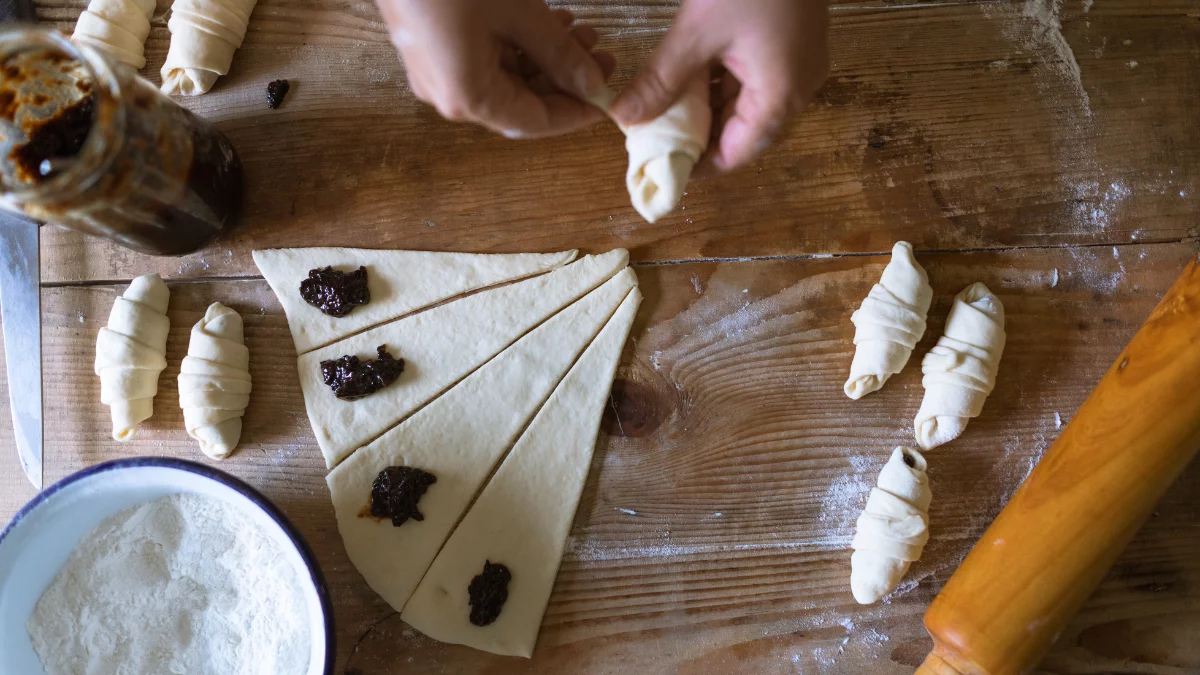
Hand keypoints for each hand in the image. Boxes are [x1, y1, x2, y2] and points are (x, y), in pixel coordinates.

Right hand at [377, 0, 615, 137]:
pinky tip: (547, 21)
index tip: (609, 94)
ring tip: (581, 29)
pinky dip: (518, 46)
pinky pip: (483, 58)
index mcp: (470, 97)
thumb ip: (560, 53)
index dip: (577, 111)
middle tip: (602, 53)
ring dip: (544, 58)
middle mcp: (449, 94)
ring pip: (504, 78)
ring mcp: (436, 71)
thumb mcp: (520, 13)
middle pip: (520, 102)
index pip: (536, 122)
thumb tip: (592, 83)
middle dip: (564, 79)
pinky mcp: (430, 46)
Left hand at [610, 0, 828, 171]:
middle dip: (700, 138)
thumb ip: (660, 80)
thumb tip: (622, 119)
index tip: (660, 166)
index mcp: (780, 97)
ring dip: (710, 110)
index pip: (737, 155)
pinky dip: (724, 84)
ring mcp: (799, 64)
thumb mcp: (697, 33)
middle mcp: (797, 89)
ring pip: (749, 104)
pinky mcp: (793, 42)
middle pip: (744, 133)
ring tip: (666, 110)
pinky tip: (691, 76)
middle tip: (657, 139)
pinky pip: (756, 78)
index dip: (698, 166)